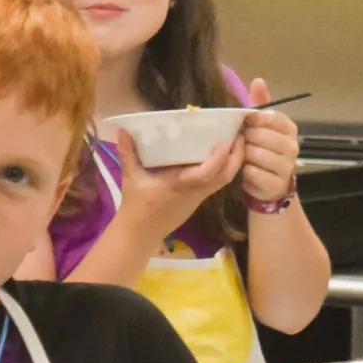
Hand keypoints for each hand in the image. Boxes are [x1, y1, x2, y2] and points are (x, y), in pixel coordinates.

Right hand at [110, 128, 241, 240]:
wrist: (141, 232)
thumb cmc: (135, 205)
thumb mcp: (129, 177)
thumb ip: (127, 153)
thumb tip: (123, 130)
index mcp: (178, 185)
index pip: (205, 173)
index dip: (219, 157)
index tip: (227, 139)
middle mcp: (194, 191)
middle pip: (225, 177)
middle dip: (236, 156)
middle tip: (240, 136)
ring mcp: (199, 197)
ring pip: (225, 181)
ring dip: (234, 162)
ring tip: (235, 143)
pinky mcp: (199, 200)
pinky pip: (218, 183)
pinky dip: (225, 168)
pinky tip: (223, 156)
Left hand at [237, 78, 298, 204]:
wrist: (270, 183)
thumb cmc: (263, 149)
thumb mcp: (262, 126)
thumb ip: (259, 105)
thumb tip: (258, 80)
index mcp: (289, 128)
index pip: (269, 117)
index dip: (252, 121)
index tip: (245, 125)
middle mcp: (292, 146)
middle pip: (258, 135)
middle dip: (245, 139)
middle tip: (242, 143)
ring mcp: (286, 166)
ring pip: (253, 153)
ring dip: (242, 155)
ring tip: (243, 157)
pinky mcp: (276, 183)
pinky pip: (251, 172)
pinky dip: (243, 172)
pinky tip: (246, 172)